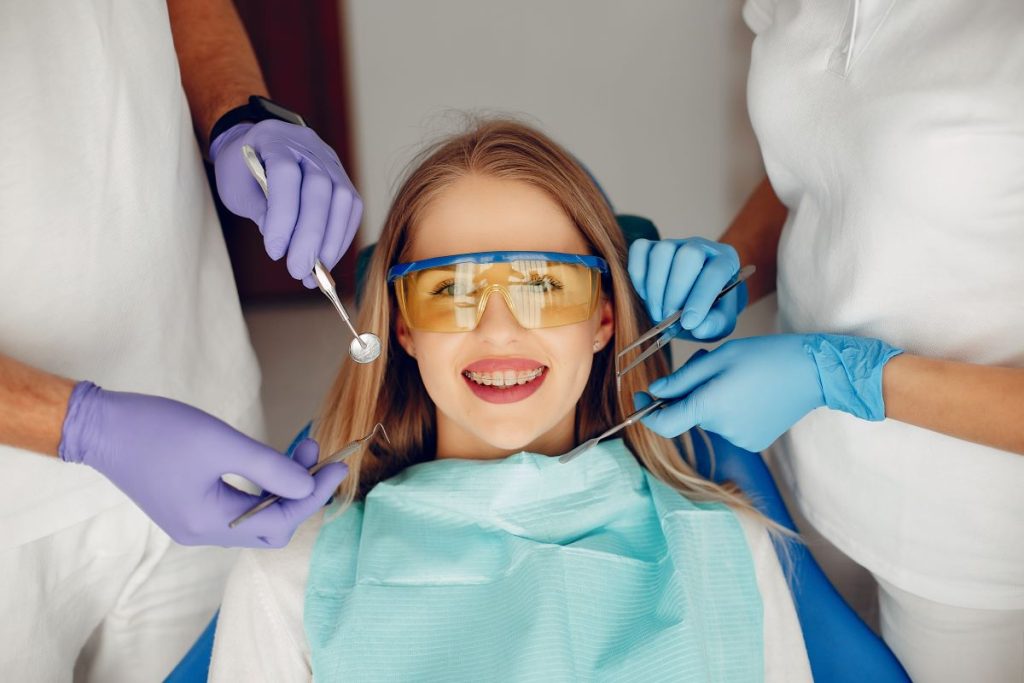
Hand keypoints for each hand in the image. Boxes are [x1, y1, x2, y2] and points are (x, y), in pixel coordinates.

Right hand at [59, 382, 347, 546]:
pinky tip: (274, 459)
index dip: (314, 494)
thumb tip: (308, 487)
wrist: (101, 426)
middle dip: (301, 494)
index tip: (338, 466)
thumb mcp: (221, 444)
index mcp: (208, 523)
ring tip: (302, 448)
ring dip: (283, 486)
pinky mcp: (189, 506)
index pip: (280, 521)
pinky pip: (239, 506)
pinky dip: (263, 485)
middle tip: (319, 457)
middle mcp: (202, 532)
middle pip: (271, 527)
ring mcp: (194, 522)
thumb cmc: (157, 431)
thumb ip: (268, 468)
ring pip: (256, 516)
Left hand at [210, 119, 362, 288]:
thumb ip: (258, 210)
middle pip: (319, 189)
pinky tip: (328, 258)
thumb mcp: (236, 187)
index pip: (285, 175)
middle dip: (311, 236)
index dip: (283, 215)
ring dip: (332, 240)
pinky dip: (342, 236)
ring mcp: (331, 162)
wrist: (261, 146)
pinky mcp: (344, 180)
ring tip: (316, 271)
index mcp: (274, 140)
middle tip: (299, 270)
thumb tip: (284, 244)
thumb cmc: (244, 169)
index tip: (275, 252)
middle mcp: (309, 146)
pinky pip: (352, 209)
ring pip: (343, 199)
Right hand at [627, 237, 746, 340]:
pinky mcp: (651, 246)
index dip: (700, 298)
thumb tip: (699, 328)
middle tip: (668, 318)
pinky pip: (639, 250)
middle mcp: (701, 246)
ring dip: (655, 287)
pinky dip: (638, 276)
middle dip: (675, 291)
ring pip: (662, 252)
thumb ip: (715, 325)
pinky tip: (645, 296)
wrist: (694, 302)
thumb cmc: (710, 310)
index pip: (716, 272)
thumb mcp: (720, 322)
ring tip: (657, 313)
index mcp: (726, 261)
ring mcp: (675, 243)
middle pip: (688, 255)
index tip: (688, 323)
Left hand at [635, 334, 901, 451]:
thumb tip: (654, 392)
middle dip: (689, 390)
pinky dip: (729, 408)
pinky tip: (750, 390)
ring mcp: (740, 439)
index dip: (646, 412)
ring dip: (711, 397)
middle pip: (688, 414)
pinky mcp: (754, 442)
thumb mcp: (718, 357)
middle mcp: (721, 429)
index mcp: (708, 406)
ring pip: (709, 417)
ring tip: (735, 373)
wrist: (813, 372)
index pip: (663, 424)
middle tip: (706, 360)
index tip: (641, 397)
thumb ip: (682, 378)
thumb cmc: (764, 356)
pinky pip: (728, 425)